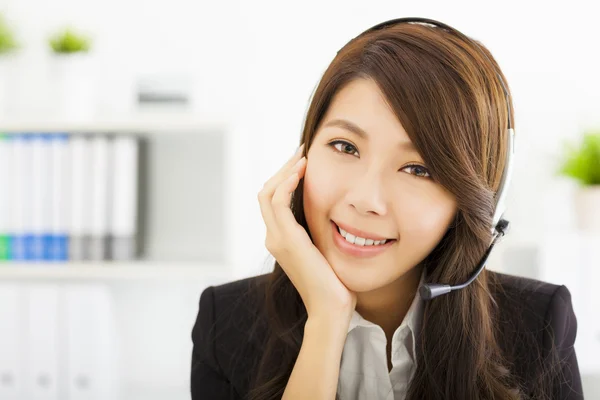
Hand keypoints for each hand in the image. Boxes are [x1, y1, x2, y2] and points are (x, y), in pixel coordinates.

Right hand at [258, 144, 356, 321]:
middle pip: (266, 192)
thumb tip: (333, 213)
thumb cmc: (334, 282)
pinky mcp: (286, 239)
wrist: (331, 307)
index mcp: (281, 239)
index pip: (273, 199)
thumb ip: (319, 232)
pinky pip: (278, 202)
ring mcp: (277, 238)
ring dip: (284, 171)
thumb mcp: (324, 250)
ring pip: (268, 193)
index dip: (285, 178)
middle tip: (301, 152)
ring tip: (302, 157)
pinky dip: (286, 183)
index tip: (303, 162)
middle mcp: (273, 237)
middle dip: (283, 169)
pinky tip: (301, 172)